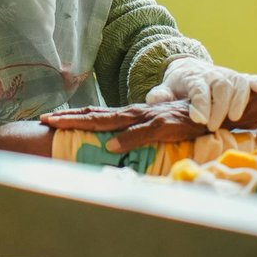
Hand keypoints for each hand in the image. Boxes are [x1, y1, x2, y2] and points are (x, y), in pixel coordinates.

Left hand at [40, 101, 209, 152]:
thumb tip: (112, 145)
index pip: (95, 114)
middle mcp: (133, 113)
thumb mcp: (153, 129)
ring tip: (63, 125)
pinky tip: (111, 144)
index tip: (49, 119)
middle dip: (68, 117)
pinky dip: (126, 139)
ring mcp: (147, 118)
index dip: (72, 116)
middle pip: (95, 114)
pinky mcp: (163, 126)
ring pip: (111, 121)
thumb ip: (134, 134)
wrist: (212, 111)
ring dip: (85, 122)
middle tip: (45, 119)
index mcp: (129, 115)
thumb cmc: (182, 123)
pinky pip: (142, 133)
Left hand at [147, 57, 256, 130]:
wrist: (190, 70)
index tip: (199, 119)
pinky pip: (251, 78)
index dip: (200, 104)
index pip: (198, 89)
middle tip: (212, 127)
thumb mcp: (165, 89)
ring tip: (234, 119)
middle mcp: (212, 75)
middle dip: (219, 108)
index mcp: (193, 78)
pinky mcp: (240, 79)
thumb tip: (154, 100)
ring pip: (238, 83)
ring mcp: (228, 76)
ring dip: (239, 101)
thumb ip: (159, 95)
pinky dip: (256, 83)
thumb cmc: (178, 87)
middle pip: (221, 87)